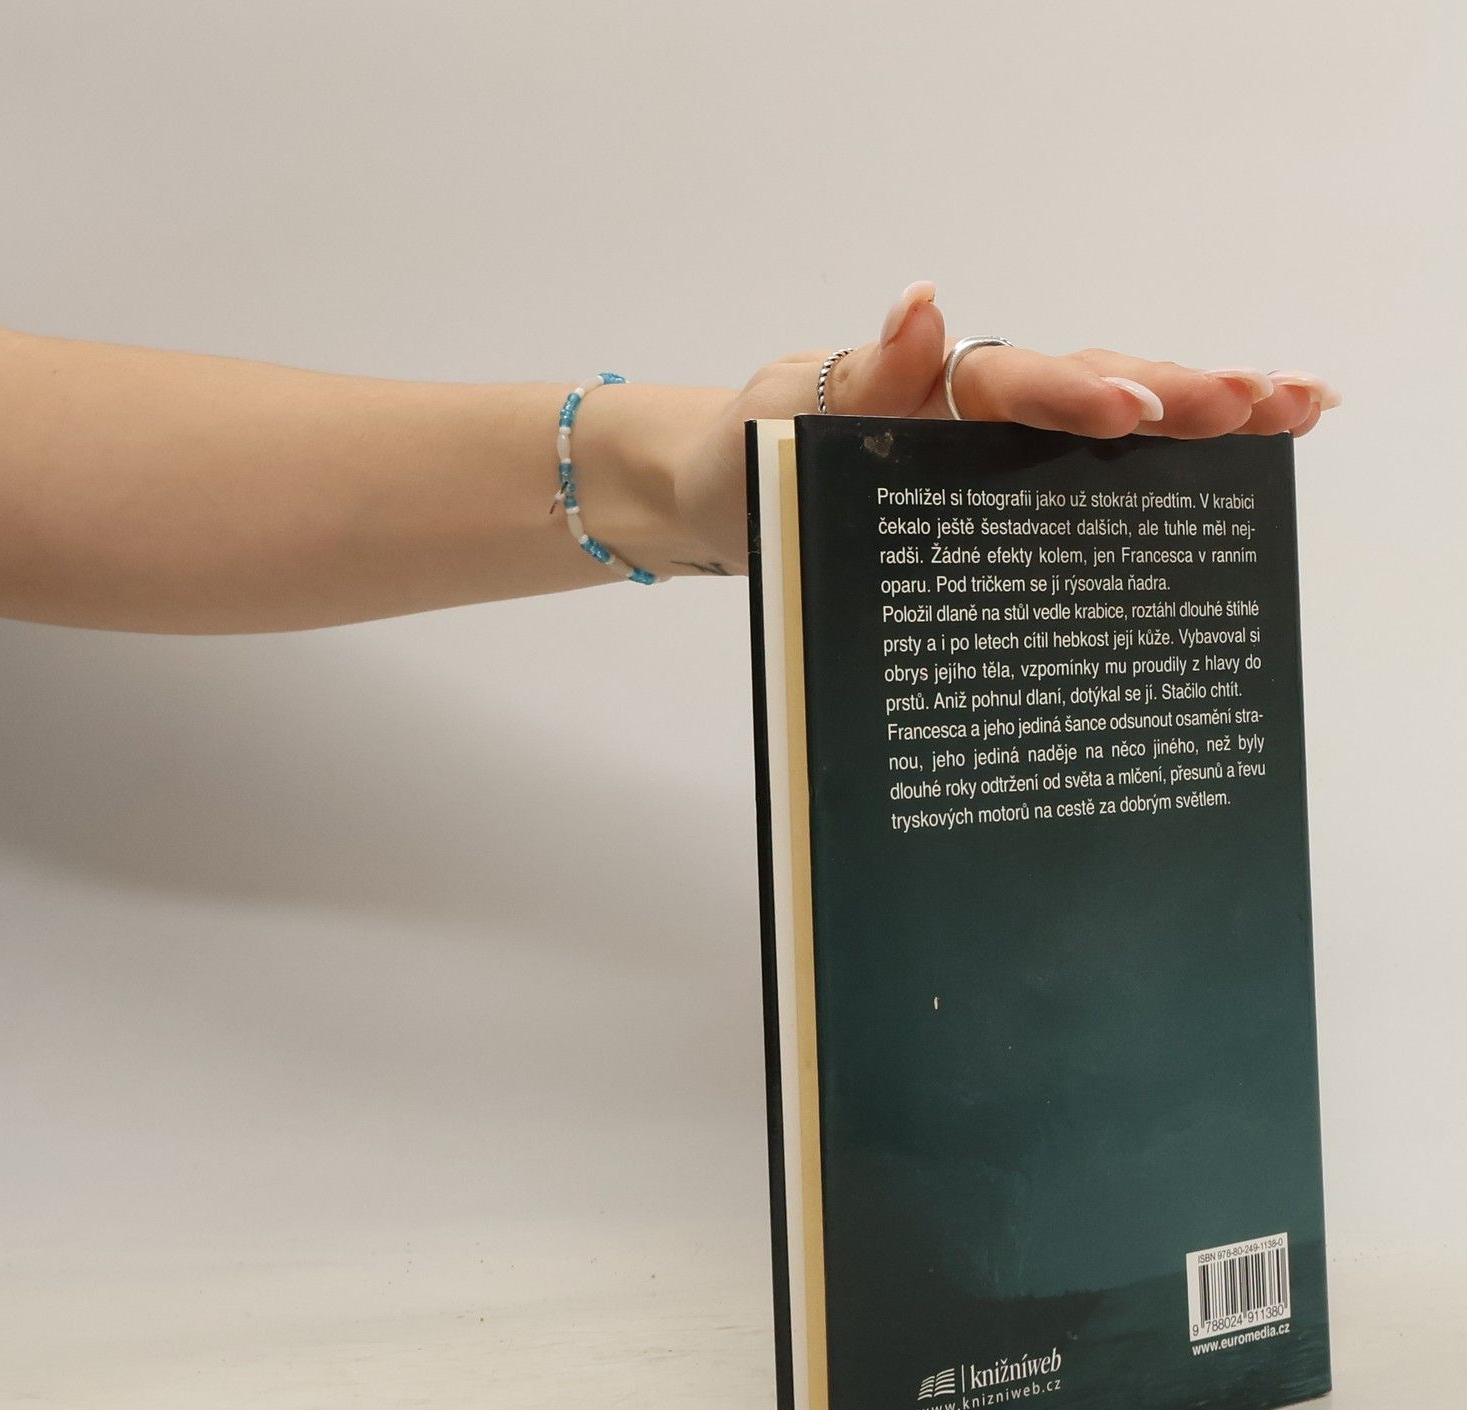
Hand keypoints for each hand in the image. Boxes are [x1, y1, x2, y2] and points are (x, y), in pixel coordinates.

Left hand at [669, 280, 1340, 575]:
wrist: (718, 503)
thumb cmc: (743, 461)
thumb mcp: (777, 426)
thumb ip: (855, 382)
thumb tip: (924, 304)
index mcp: (927, 385)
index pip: (1011, 381)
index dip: (1074, 399)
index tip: (1138, 417)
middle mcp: (977, 404)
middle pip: (1091, 384)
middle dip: (1180, 392)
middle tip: (1270, 401)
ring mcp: (996, 446)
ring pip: (1110, 420)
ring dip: (1201, 413)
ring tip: (1295, 408)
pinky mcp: (1000, 493)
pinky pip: (1087, 476)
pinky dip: (1167, 466)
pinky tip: (1249, 456)